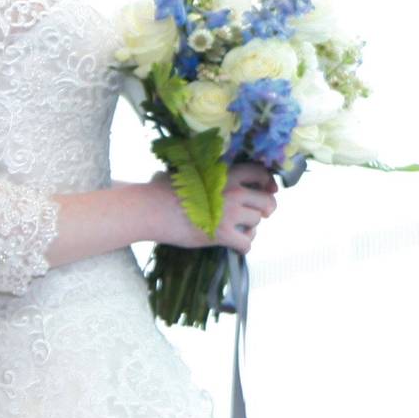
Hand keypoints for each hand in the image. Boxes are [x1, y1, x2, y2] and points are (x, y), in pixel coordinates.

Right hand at [149, 162, 277, 253]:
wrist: (150, 208)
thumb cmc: (162, 189)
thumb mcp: (187, 171)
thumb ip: (203, 173)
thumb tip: (195, 172)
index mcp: (225, 173)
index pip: (261, 173)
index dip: (268, 183)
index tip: (267, 190)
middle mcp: (233, 191)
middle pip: (267, 202)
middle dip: (265, 210)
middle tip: (255, 216)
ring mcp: (230, 213)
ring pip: (256, 223)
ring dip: (249, 228)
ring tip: (236, 231)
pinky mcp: (223, 234)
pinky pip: (247, 244)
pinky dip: (242, 246)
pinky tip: (232, 245)